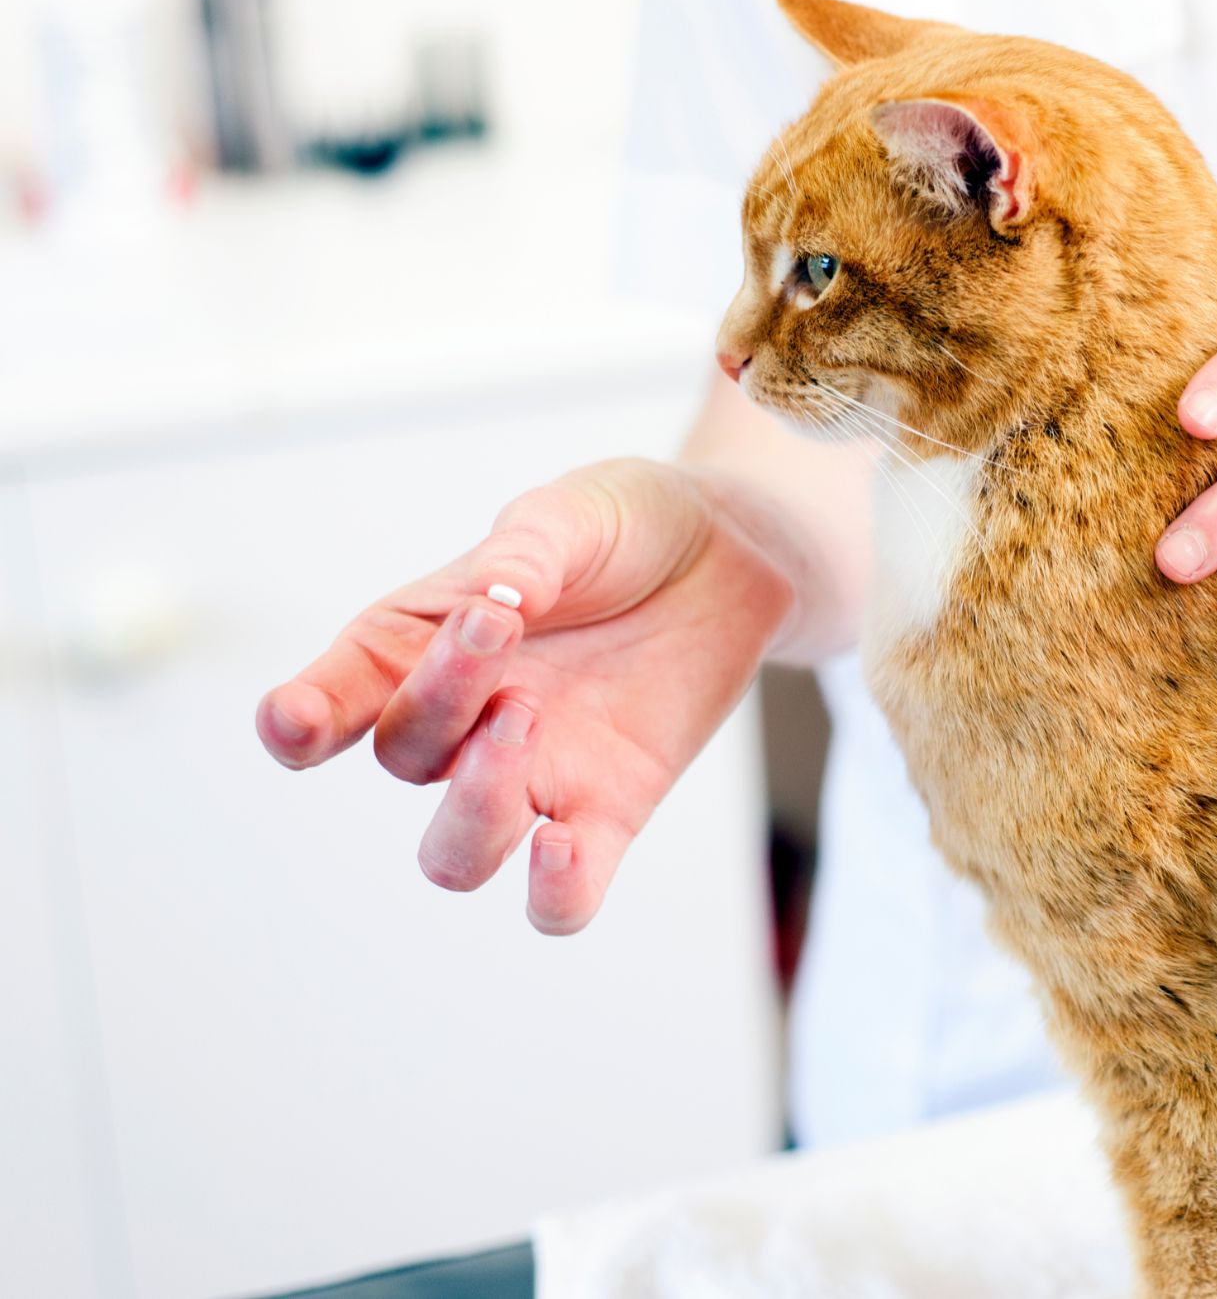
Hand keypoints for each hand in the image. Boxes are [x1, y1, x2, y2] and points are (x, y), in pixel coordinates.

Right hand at [254, 460, 793, 932]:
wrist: (725, 552)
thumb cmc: (622, 527)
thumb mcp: (572, 513)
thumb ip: (527, 550)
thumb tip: (498, 596)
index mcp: (414, 645)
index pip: (333, 702)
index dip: (300, 721)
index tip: (293, 718)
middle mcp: (458, 725)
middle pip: (403, 758)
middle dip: (440, 696)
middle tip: (501, 624)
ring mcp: (529, 776)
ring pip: (457, 854)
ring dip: (476, 802)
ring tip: (527, 715)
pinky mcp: (607, 812)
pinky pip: (562, 900)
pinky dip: (553, 895)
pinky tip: (560, 846)